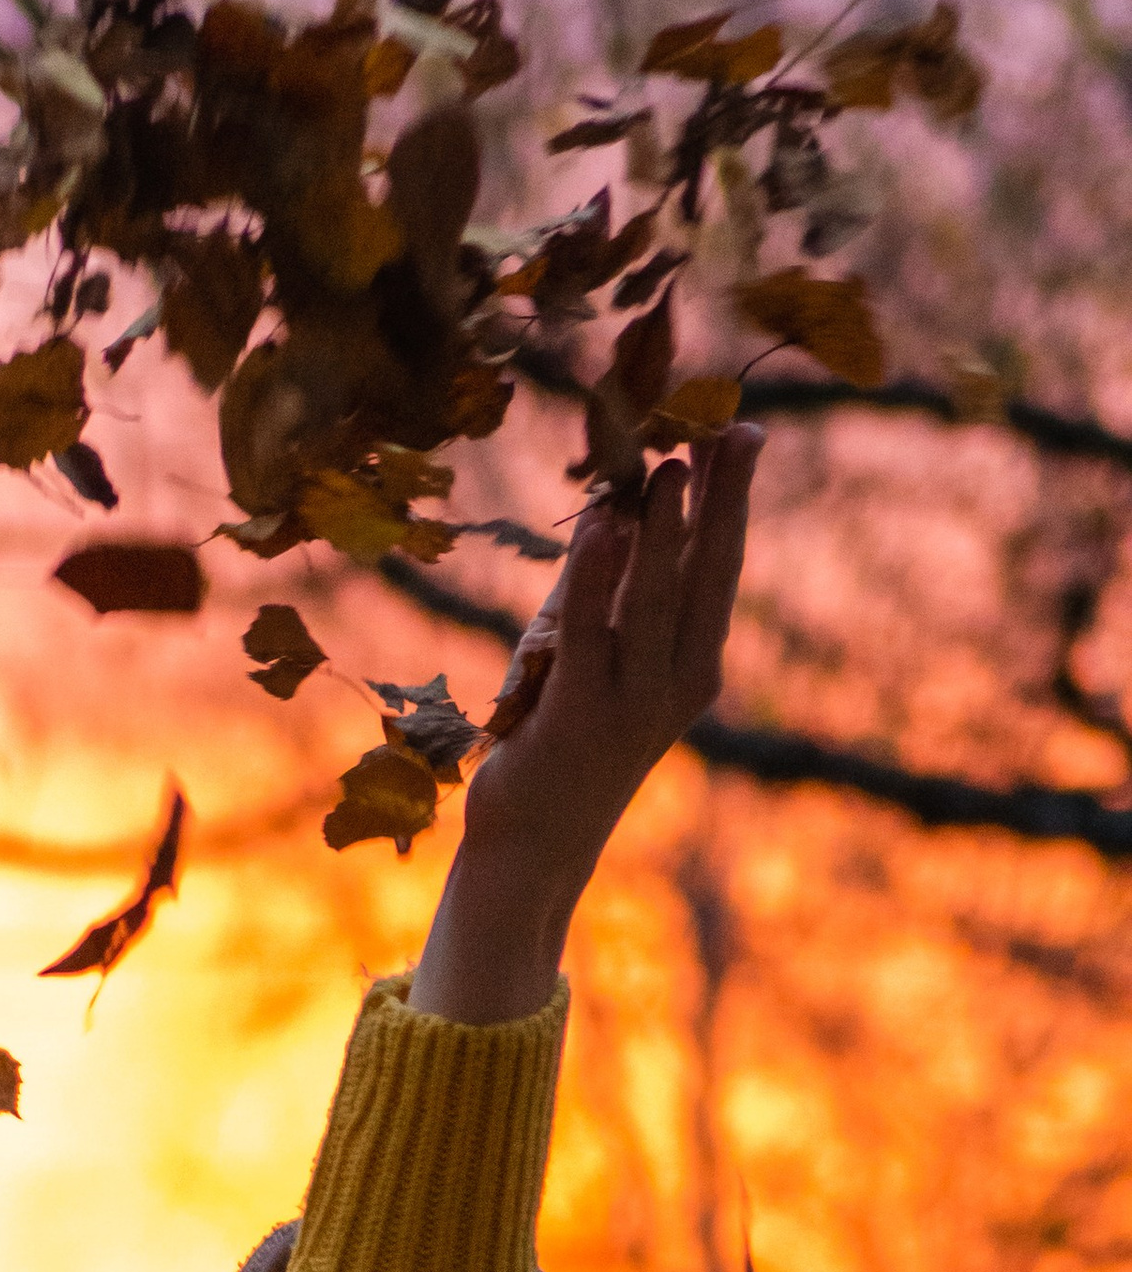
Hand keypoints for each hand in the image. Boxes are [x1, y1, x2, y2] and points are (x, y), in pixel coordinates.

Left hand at [408, 426, 761, 1024]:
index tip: (740, 431)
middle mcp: (677, 684)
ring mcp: (633, 704)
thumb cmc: (559, 742)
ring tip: (671, 464)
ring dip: (663, 530)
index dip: (733, 500)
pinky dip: (595, 576)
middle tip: (725, 425)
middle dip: (718, 499)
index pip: (721, 569)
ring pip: (654, 600)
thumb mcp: (595, 659)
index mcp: (693, 666)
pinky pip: (589, 632)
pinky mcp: (579, 716)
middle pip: (706, 575)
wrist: (532, 846)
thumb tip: (616, 508)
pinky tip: (601, 526)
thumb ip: (609, 595)